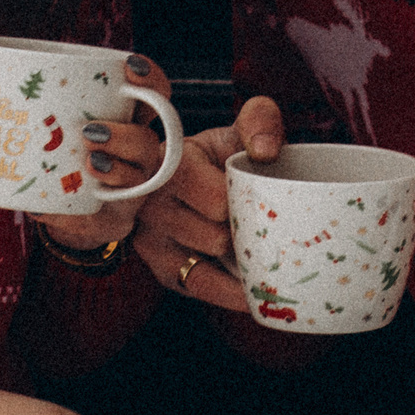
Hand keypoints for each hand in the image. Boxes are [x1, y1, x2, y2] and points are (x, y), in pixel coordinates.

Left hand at [38, 55, 174, 251]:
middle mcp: (138, 151)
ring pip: (140, 177)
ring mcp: (132, 188)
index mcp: (126, 117)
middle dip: (125, 134)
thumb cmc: (54, 153)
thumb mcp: (42, 125)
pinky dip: (77, 215)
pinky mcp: (114, 220)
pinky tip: (51, 209)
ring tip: (88, 165)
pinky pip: (107, 220)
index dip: (150, 79)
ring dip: (116, 170)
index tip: (129, 69)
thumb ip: (12, 106)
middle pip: (150, 138)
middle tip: (89, 132)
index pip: (154, 93)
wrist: (64, 206)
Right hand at [130, 95, 284, 313]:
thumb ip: (259, 120)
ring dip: (238, 256)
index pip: (217, 200)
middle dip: (244, 231)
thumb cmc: (221, 154)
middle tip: (262, 224)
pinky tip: (252, 293)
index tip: (264, 202)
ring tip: (254, 243)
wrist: (196, 176)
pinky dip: (229, 292)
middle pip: (217, 235)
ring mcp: (150, 237)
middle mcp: (149, 200)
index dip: (248, 204)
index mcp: (167, 161)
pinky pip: (200, 286)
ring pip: (211, 260)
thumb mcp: (238, 129)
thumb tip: (265, 151)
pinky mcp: (161, 267)